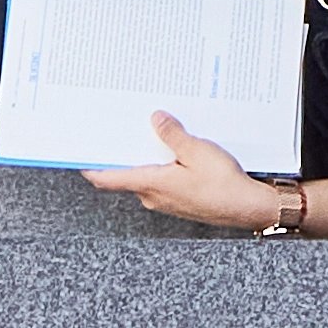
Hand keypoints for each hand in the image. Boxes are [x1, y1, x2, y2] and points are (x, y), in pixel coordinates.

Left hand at [96, 112, 303, 232]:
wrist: (249, 208)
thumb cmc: (225, 186)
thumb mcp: (197, 151)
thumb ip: (172, 135)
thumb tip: (155, 119)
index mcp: (152, 184)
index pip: (108, 178)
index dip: (90, 166)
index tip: (78, 151)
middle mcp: (153, 196)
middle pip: (125, 174)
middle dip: (121, 151)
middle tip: (117, 128)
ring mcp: (166, 200)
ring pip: (145, 175)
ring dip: (145, 156)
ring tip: (151, 131)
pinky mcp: (179, 200)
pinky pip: (161, 180)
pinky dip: (160, 164)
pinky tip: (174, 149)